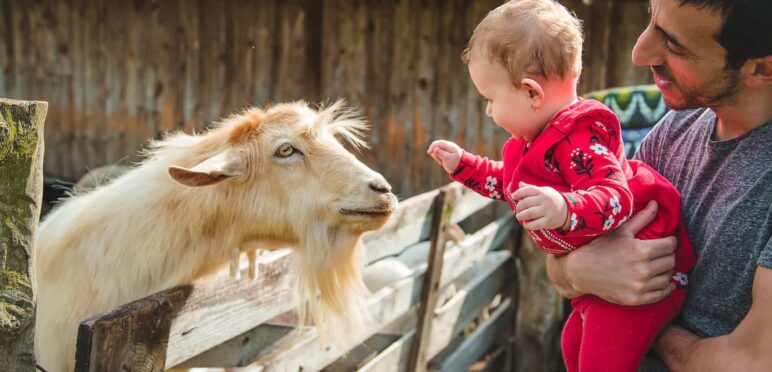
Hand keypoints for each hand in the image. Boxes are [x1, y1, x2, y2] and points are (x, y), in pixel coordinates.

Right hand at [427, 140, 462, 173]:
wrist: (461, 167)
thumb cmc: (455, 164)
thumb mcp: (447, 159)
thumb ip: (441, 153)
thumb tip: (435, 148)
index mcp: (450, 146)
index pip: (439, 142)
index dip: (432, 146)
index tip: (429, 153)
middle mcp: (448, 145)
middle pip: (436, 145)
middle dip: (435, 153)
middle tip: (439, 161)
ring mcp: (447, 148)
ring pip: (436, 149)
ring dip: (437, 156)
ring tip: (442, 162)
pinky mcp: (445, 151)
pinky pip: (438, 152)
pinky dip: (438, 157)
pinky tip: (441, 161)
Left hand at [511, 182, 567, 229]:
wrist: (567, 210)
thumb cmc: (551, 199)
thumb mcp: (544, 191)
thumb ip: (531, 188)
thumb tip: (520, 184)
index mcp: (542, 192)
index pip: (527, 190)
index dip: (518, 193)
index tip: (514, 197)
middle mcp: (545, 200)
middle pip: (526, 203)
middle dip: (519, 207)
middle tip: (518, 209)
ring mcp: (547, 211)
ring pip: (529, 214)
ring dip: (521, 216)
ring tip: (519, 216)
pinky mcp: (548, 221)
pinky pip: (535, 224)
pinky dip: (528, 225)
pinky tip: (526, 223)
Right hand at [546, 200, 677, 304]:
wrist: (580, 271)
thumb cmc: (599, 247)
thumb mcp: (620, 231)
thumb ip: (642, 218)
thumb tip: (657, 204)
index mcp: (641, 250)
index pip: (670, 246)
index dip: (670, 241)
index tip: (667, 241)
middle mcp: (643, 270)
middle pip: (670, 261)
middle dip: (668, 255)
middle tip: (662, 253)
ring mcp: (639, 286)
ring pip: (667, 278)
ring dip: (666, 271)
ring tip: (660, 266)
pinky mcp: (635, 299)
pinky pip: (660, 295)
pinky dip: (666, 288)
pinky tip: (664, 283)